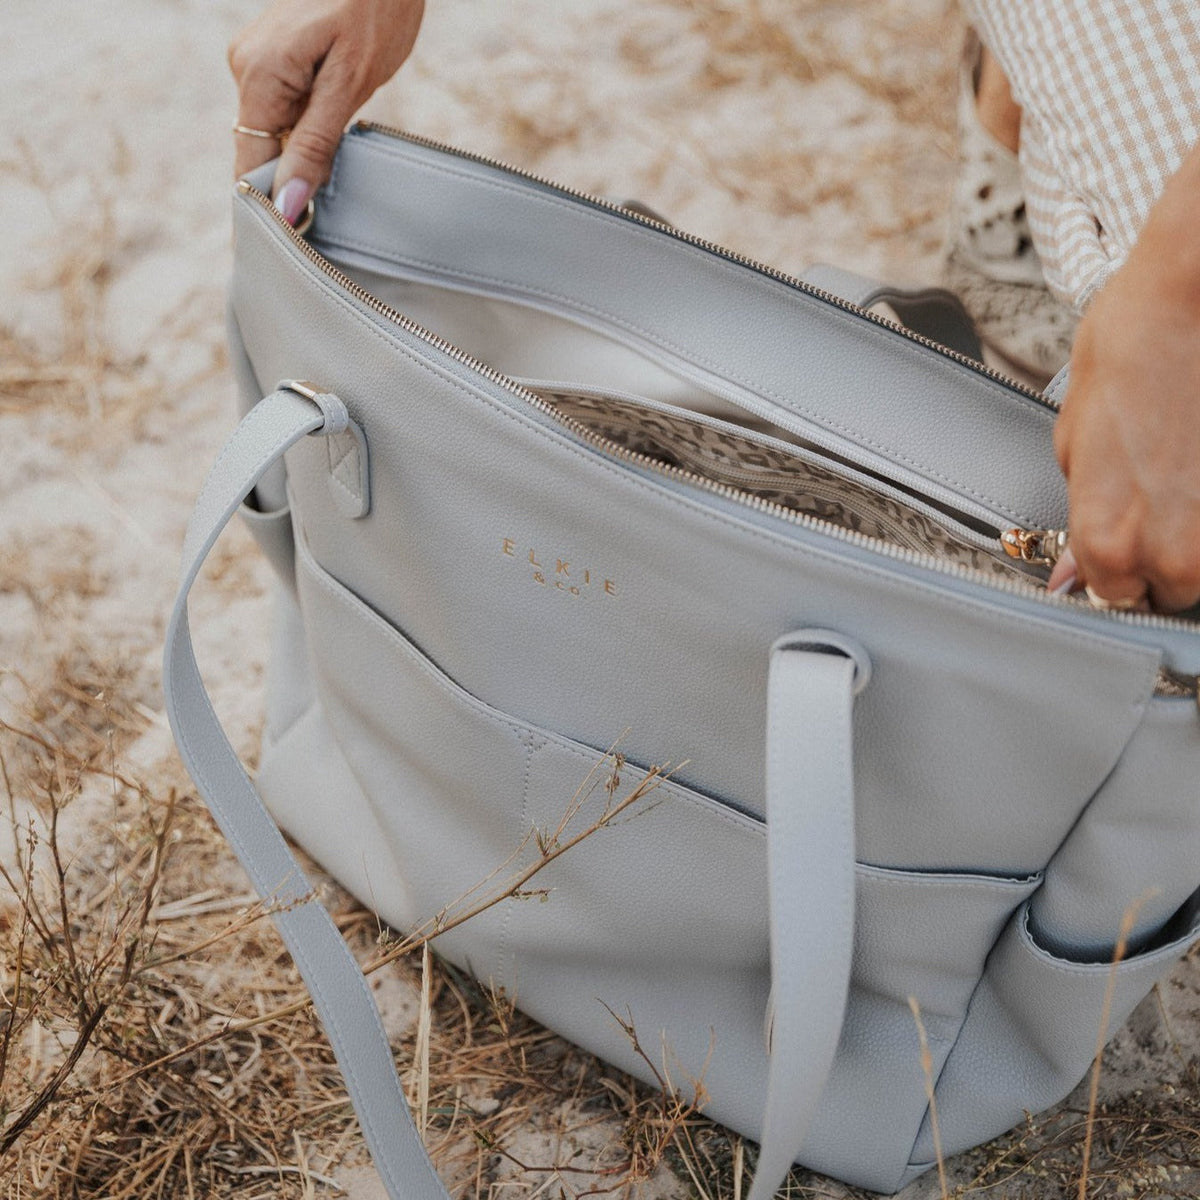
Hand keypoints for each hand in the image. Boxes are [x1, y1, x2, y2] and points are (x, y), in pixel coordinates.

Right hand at [228, 0, 423, 221]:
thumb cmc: (375, 7)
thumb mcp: (351, 82)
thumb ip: (316, 144)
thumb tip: (290, 202)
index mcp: (259, 75)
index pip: (250, 164)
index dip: (267, 207)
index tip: (288, 249)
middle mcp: (245, 66)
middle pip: (260, 151)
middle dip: (289, 184)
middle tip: (325, 223)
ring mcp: (256, 59)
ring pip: (273, 132)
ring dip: (302, 157)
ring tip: (335, 168)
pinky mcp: (274, 56)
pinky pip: (283, 111)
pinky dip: (305, 132)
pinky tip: (332, 134)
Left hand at [1047, 150, 1199, 612]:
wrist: (1197, 291)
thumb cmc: (1134, 344)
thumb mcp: (1073, 435)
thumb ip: (1079, 510)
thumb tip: (1071, 568)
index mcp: (1106, 538)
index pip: (1111, 594)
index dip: (1116, 562)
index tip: (1124, 533)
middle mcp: (1173, 551)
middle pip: (1170, 588)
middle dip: (1163, 550)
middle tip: (1166, 489)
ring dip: (1198, 527)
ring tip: (1189, 467)